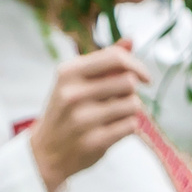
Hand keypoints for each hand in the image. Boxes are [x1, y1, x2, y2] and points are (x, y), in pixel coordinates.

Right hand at [30, 47, 151, 191]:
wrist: (46, 152)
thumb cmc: (67, 110)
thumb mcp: (76, 81)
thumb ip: (104, 61)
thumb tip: (131, 39)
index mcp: (68, 73)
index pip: (115, 58)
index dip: (137, 66)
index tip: (145, 78)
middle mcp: (73, 93)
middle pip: (129, 82)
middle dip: (131, 91)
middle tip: (118, 100)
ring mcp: (83, 119)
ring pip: (134, 105)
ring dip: (131, 110)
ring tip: (113, 115)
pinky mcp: (95, 141)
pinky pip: (132, 126)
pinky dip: (129, 127)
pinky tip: (113, 129)